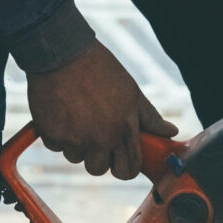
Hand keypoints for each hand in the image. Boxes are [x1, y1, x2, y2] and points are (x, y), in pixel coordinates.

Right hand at [26, 43, 175, 178]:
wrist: (64, 53)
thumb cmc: (101, 70)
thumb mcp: (131, 92)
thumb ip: (150, 118)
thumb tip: (170, 131)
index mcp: (123, 129)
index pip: (128, 170)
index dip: (124, 167)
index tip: (119, 158)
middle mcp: (100, 138)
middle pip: (98, 169)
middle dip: (97, 158)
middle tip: (95, 137)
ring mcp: (74, 138)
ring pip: (75, 158)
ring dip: (75, 144)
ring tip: (77, 116)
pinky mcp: (51, 134)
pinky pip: (55, 146)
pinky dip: (57, 133)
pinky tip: (61, 111)